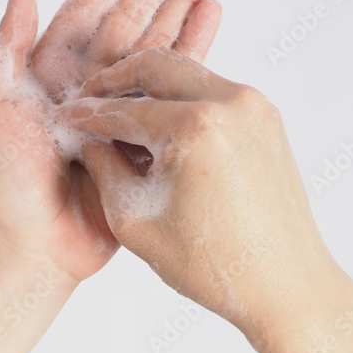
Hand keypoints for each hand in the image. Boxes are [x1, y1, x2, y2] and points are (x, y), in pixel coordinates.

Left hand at [0, 0, 222, 282]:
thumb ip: (7, 47)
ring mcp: (118, 102)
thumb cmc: (3, 183)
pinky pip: (173, 79)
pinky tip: (212, 13)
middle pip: (131, 11)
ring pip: (157, 37)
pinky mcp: (144, 130)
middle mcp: (86, 77)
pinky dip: (194, 45)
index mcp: (48, 66)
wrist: (35, 246)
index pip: (89, 3)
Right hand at [58, 48, 352, 352]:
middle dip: (114, 81)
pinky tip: (157, 131)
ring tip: (120, 119)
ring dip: (148, 89)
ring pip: (184, 74)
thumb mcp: (133, 220)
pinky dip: (178, 100)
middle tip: (88, 101)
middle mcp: (231, 104)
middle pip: (155, 66)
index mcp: (196, 128)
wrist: (287, 286)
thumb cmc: (214, 264)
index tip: (65, 117)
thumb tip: (88, 138)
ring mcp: (254, 107)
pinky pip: (210, 90)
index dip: (86, 114)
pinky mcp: (266, 117)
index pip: (123, 108)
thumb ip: (103, 168)